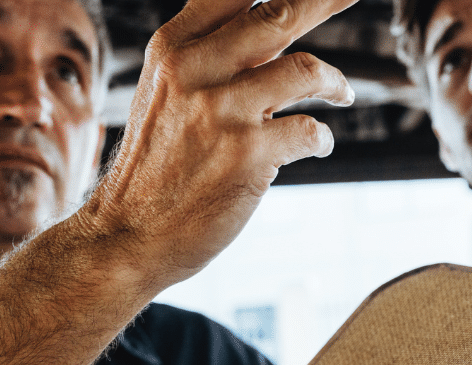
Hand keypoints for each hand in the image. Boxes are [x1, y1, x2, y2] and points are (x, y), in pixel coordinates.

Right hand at [80, 0, 356, 288]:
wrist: (128, 233)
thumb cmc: (158, 164)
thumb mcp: (166, 92)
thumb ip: (213, 57)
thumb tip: (274, 27)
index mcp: (172, 47)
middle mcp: (194, 69)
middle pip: (279, 15)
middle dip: (327, 0)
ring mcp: (222, 111)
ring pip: (306, 70)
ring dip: (334, 82)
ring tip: (342, 93)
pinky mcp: (248, 155)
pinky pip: (309, 130)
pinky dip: (322, 138)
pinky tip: (319, 144)